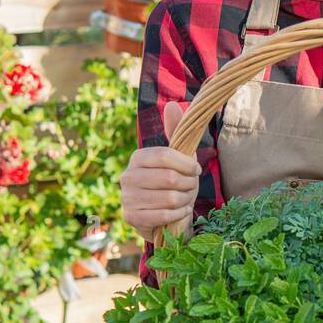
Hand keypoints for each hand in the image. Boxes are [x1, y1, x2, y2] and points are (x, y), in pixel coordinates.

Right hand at [121, 100, 200, 243]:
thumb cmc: (175, 183)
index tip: (195, 169)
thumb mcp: (179, 157)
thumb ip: (176, 132)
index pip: (165, 156)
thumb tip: (172, 104)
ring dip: (185, 200)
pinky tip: (179, 212)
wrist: (164, 215)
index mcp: (138, 157)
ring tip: (184, 199)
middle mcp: (127, 176)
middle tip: (190, 188)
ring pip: (169, 198)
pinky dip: (179, 214)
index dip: (187, 163)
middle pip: (170, 178)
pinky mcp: (131, 217)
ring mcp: (126, 198)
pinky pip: (165, 215)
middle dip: (189, 185)